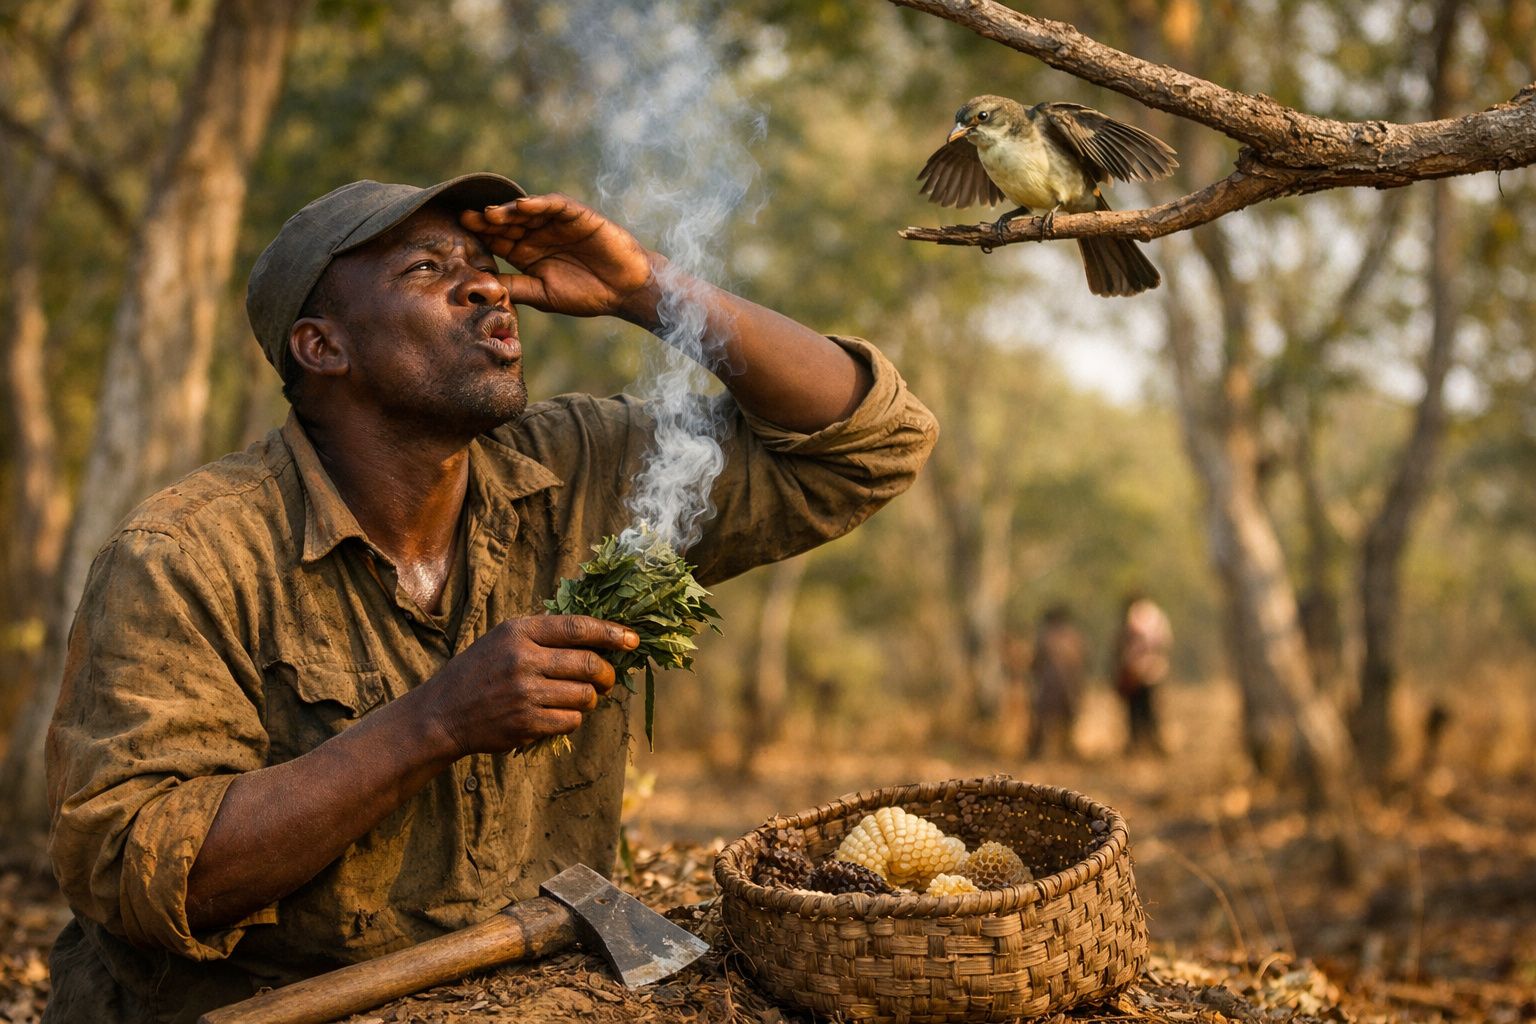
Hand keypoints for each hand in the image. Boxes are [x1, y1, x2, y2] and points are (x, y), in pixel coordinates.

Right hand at [418, 614, 638, 755]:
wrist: (442, 714)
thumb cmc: (480, 673)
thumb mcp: (504, 640)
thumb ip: (544, 636)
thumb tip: (599, 640)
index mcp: (519, 632)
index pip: (578, 628)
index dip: (611, 634)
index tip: (633, 640)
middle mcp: (522, 659)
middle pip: (589, 664)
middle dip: (606, 674)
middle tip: (607, 679)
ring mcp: (525, 694)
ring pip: (584, 695)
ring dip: (589, 699)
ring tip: (576, 697)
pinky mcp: (526, 724)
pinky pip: (571, 721)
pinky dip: (572, 719)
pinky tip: (557, 715)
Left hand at [460, 194, 662, 320]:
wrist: (624, 290)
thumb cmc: (586, 295)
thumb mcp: (541, 294)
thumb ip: (513, 286)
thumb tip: (480, 286)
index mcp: (526, 254)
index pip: (497, 240)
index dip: (479, 237)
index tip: (458, 235)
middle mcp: (537, 234)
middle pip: (506, 222)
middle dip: (486, 220)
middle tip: (465, 218)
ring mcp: (555, 222)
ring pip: (526, 211)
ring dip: (508, 211)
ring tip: (490, 213)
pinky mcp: (575, 214)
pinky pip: (553, 204)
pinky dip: (538, 204)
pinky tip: (522, 206)